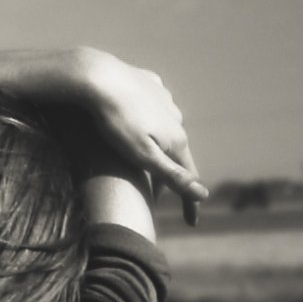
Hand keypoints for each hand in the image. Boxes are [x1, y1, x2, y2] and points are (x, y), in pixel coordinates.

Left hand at [75, 49, 205, 224]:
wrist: (99, 78)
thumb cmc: (116, 123)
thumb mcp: (143, 156)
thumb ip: (171, 175)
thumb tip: (203, 194)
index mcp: (176, 138)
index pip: (188, 176)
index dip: (189, 202)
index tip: (191, 223)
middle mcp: (176, 118)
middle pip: (175, 154)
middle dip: (168, 176)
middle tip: (154, 197)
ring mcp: (163, 99)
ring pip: (164, 130)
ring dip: (158, 147)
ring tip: (144, 162)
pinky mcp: (148, 84)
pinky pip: (153, 106)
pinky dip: (150, 121)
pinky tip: (142, 123)